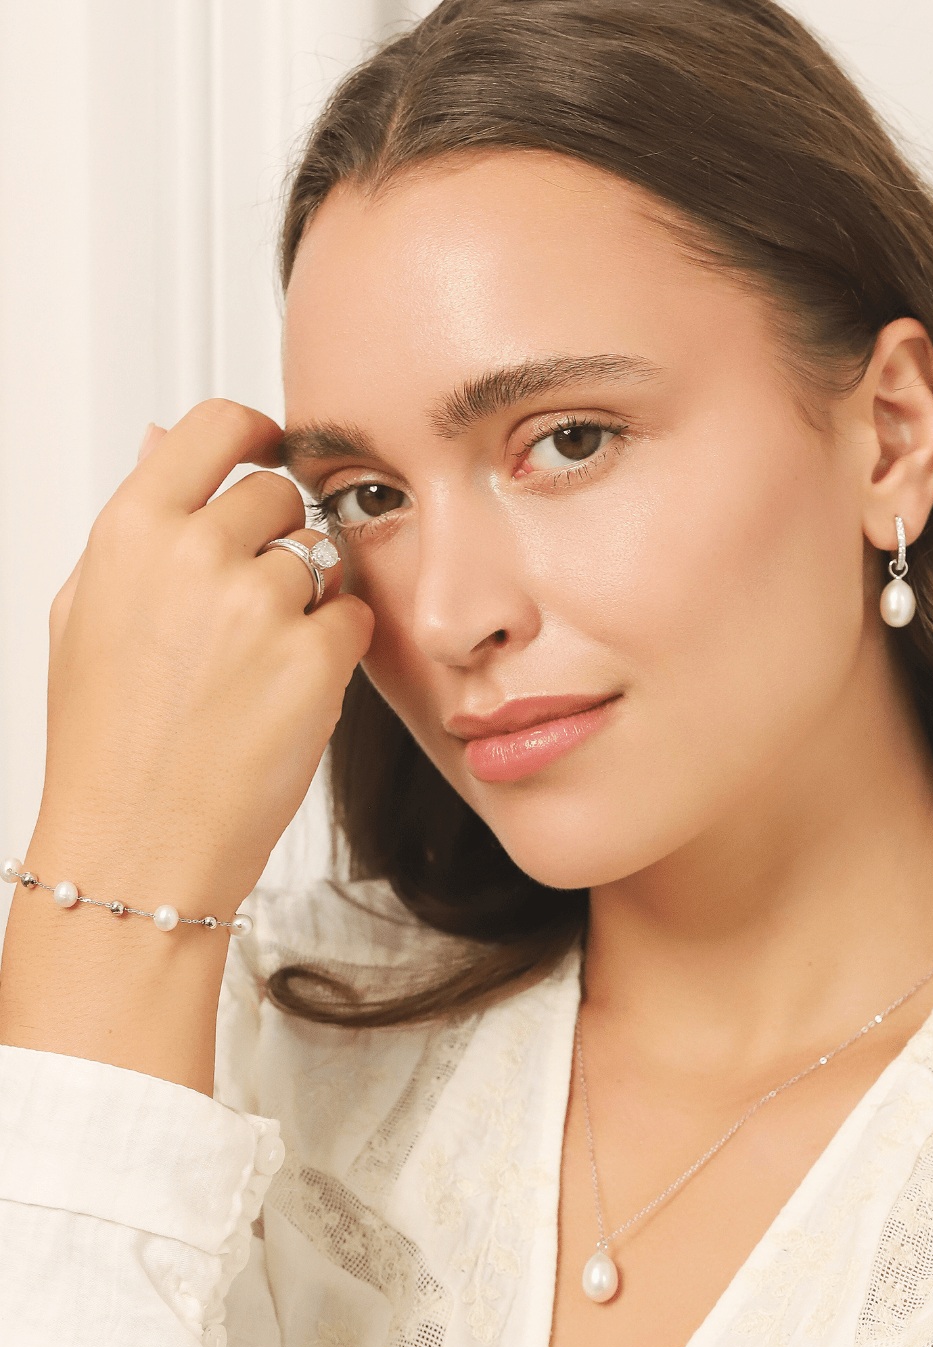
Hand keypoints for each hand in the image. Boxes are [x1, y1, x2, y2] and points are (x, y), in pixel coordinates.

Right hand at [33, 399, 373, 919]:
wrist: (137, 840)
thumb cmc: (107, 739)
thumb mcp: (84, 611)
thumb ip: (137, 522)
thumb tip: (159, 437)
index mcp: (130, 530)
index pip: (214, 426)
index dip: (253, 434)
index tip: (269, 448)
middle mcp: (195, 553)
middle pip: (280, 495)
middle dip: (279, 539)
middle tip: (251, 607)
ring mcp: (258, 604)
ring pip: (323, 559)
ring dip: (308, 599)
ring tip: (258, 664)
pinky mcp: (315, 657)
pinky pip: (354, 617)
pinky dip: (335, 649)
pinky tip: (287, 691)